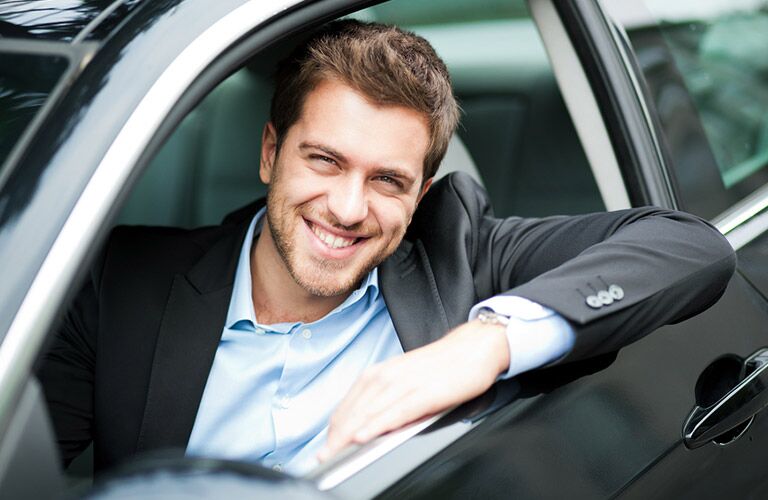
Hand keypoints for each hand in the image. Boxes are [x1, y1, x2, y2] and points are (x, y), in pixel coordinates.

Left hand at [317, 319, 509, 461]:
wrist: (474, 347)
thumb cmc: (444, 366)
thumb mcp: (407, 379)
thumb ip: (388, 400)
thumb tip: (370, 427)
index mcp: (382, 372)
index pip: (350, 403)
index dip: (336, 426)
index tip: (325, 444)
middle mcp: (388, 375)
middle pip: (355, 410)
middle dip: (337, 436)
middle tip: (323, 456)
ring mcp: (405, 384)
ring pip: (370, 413)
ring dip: (349, 434)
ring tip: (335, 452)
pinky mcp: (424, 393)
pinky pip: (395, 413)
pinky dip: (376, 426)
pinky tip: (364, 437)